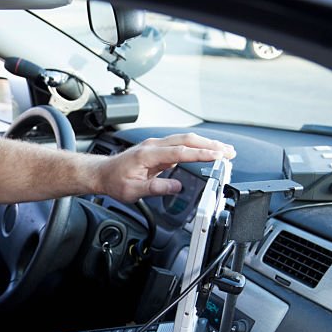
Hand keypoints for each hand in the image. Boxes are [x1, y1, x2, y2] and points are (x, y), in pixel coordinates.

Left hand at [96, 133, 235, 201]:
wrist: (102, 173)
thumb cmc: (115, 181)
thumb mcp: (133, 191)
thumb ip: (156, 188)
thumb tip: (177, 187)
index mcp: (148, 154)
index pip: (180, 152)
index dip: (201, 154)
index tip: (218, 156)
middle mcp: (153, 146)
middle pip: (187, 140)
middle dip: (210, 145)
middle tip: (229, 152)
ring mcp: (156, 145)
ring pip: (185, 140)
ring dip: (206, 144)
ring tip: (224, 150)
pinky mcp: (158, 149)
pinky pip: (180, 145)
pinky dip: (196, 147)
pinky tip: (207, 151)